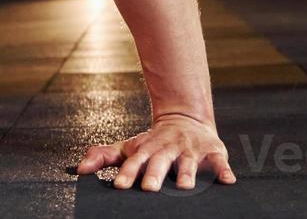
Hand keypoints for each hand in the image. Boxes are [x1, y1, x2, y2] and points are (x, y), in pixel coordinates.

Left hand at [75, 112, 235, 191]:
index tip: (118, 185)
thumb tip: (78, 169)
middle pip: (159, 162)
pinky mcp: (212, 151)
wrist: (185, 119)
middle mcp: (168, 148)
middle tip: (148, 188)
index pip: (134, 162)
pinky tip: (227, 181)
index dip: (127, 173)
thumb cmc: (152, 142)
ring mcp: (190, 150)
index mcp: (147, 149)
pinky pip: (219, 162)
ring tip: (184, 187)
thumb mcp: (128, 147)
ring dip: (186, 174)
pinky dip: (223, 170)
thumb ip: (103, 156)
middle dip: (154, 174)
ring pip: (187, 162)